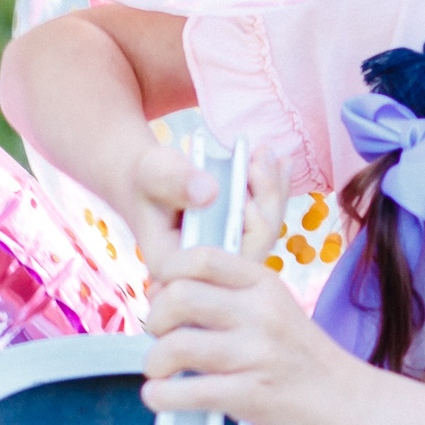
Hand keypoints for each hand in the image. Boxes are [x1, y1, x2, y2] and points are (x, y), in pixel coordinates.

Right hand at [113, 130, 281, 284]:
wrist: (147, 182)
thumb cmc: (145, 180)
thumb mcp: (153, 173)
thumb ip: (173, 181)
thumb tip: (208, 193)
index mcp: (175, 266)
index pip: (219, 262)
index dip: (241, 225)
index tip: (243, 179)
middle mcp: (205, 271)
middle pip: (251, 248)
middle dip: (263, 200)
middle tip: (259, 159)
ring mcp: (226, 257)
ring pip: (264, 234)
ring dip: (271, 192)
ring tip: (265, 153)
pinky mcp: (239, 241)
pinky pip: (266, 221)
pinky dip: (273, 191)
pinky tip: (279, 163)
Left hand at [144, 213, 382, 424]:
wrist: (354, 408)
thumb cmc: (304, 363)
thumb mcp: (274, 313)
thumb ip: (227, 301)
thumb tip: (160, 295)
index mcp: (264, 285)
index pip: (200, 257)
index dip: (167, 273)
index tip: (163, 296)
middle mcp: (261, 313)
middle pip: (178, 296)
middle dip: (155, 320)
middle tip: (162, 340)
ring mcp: (258, 355)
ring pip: (176, 345)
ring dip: (155, 363)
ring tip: (163, 374)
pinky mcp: (254, 396)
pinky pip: (187, 392)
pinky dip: (161, 397)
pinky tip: (163, 399)